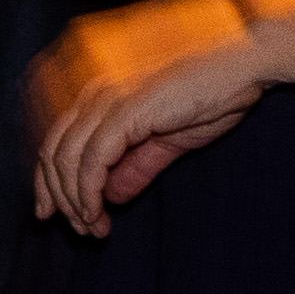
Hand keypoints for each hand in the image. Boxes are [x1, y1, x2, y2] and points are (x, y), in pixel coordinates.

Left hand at [31, 0, 266, 233]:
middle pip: (53, 154)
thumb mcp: (170, 139)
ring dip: (74, 201)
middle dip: (60, 199)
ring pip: (67, 160)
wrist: (245, 63)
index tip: (54, 214)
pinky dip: (88, 191)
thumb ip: (137, 166)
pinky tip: (96, 212)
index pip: (56, 143)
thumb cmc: (213, 93)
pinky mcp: (125, 111)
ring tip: (93, 228)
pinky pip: (92, 159)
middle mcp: (94, 95)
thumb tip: (111, 196)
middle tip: (82, 230)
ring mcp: (107, 100)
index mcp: (99, 97)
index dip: (49, 183)